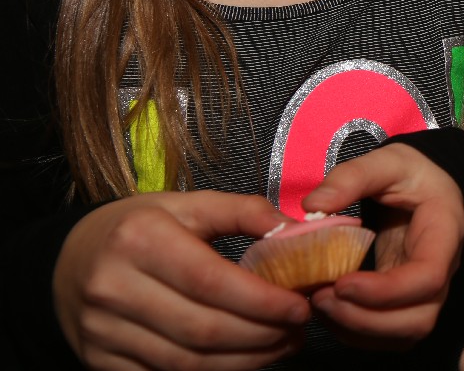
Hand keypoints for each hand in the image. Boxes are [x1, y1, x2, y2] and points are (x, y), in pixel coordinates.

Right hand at [53, 191, 309, 370]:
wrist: (68, 260)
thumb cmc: (139, 228)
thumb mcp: (185, 205)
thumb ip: (242, 211)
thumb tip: (293, 228)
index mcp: (139, 239)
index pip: (210, 281)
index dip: (261, 300)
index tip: (299, 306)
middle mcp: (114, 287)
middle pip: (203, 329)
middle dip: (262, 335)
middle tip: (298, 328)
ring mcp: (103, 331)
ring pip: (187, 362)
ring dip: (245, 360)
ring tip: (281, 344)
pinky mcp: (100, 362)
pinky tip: (243, 358)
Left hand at [302, 142, 463, 348]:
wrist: (427, 185)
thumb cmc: (412, 174)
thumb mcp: (389, 161)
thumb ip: (353, 177)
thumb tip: (313, 206)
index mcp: (444, 233)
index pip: (428, 277)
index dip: (386, 291)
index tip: (341, 282)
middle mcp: (443, 271)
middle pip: (419, 319)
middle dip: (366, 319)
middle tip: (321, 297)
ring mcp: (427, 292)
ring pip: (404, 334)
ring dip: (358, 330)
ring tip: (320, 303)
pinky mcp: (408, 302)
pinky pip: (390, 335)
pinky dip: (357, 333)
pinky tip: (329, 311)